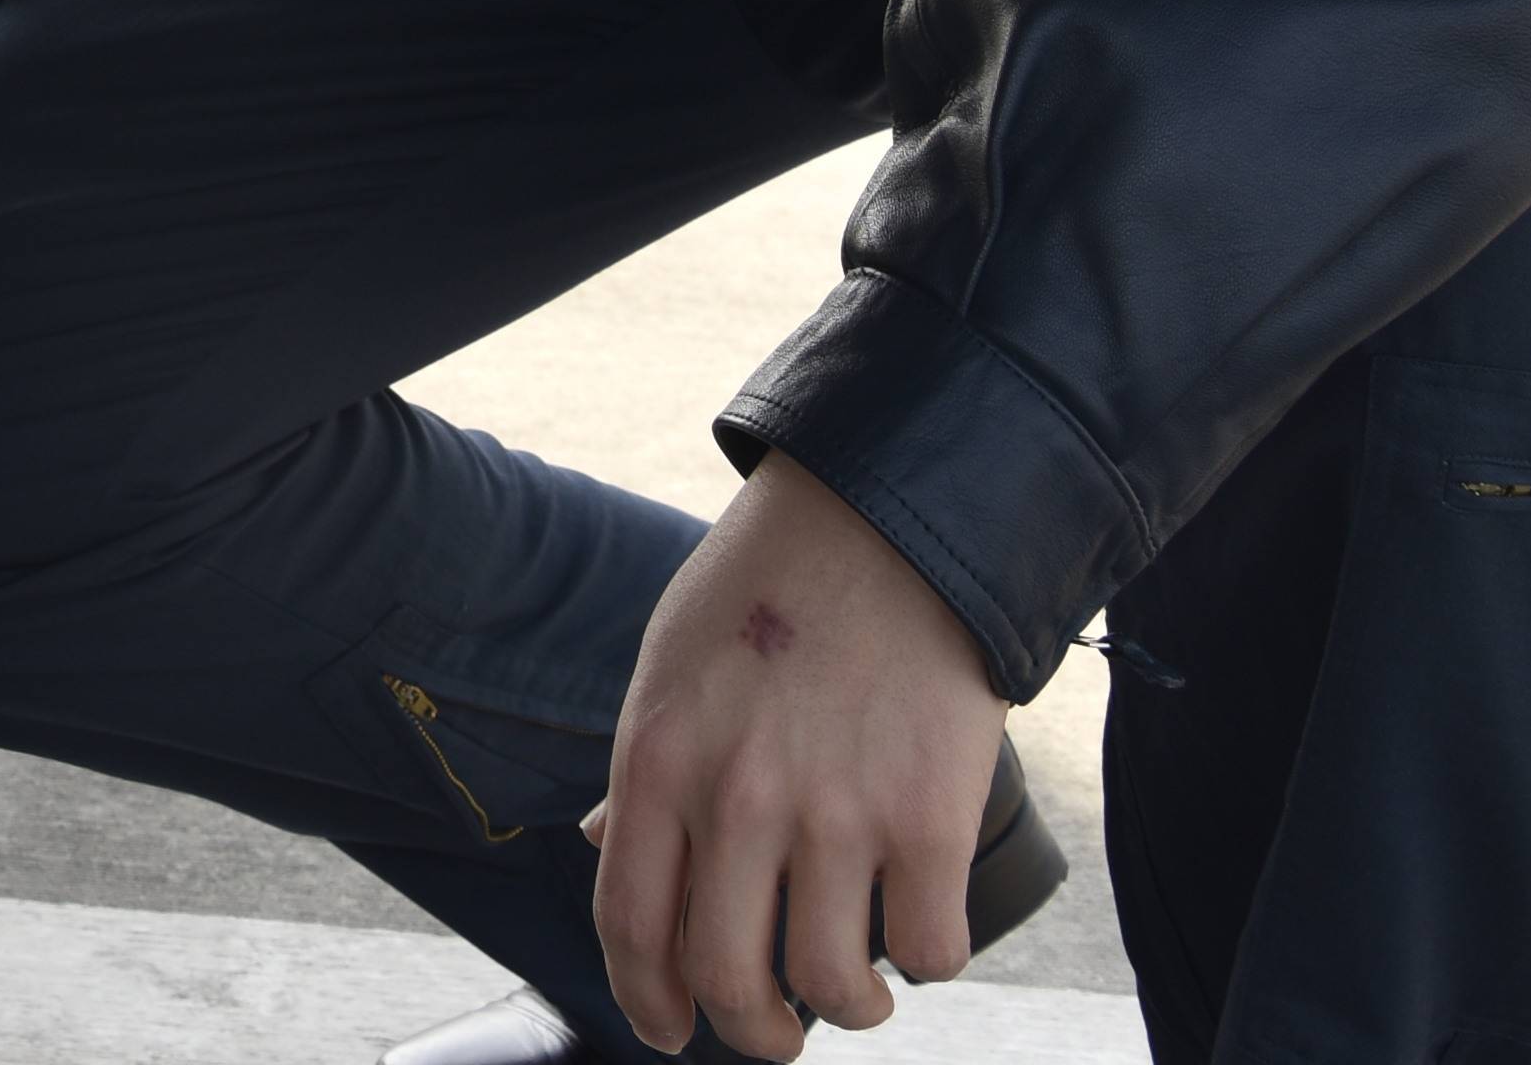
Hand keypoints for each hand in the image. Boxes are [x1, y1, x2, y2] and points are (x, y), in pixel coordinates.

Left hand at [591, 456, 1008, 1057]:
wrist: (889, 518)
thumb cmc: (772, 588)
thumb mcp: (672, 665)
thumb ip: (644, 767)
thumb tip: (600, 847)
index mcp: (659, 760)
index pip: (631, 927)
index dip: (648, 1001)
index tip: (669, 1031)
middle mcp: (737, 799)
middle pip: (730, 980)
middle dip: (756, 1033)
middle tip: (778, 1033)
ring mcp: (836, 814)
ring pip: (835, 986)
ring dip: (851, 1009)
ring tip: (863, 992)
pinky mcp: (930, 819)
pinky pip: (929, 951)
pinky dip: (929, 964)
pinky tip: (923, 935)